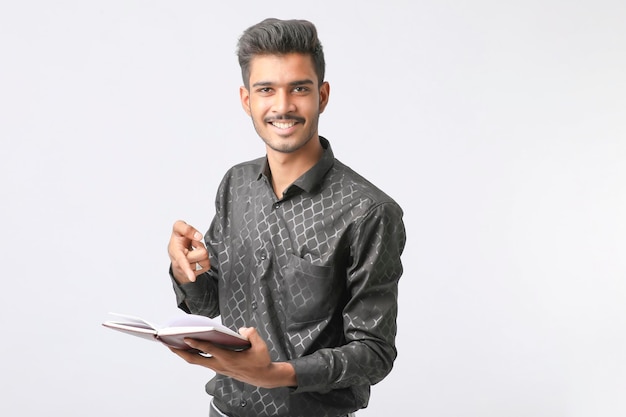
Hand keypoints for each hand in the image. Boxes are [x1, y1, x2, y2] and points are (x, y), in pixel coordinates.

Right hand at [168, 220, 208, 282]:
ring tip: (193, 251)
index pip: (182, 261)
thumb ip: (186, 228)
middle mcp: (179, 263)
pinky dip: (204, 260)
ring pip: (205, 260)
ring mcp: (186, 271)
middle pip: (203, 253)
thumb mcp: (178, 227)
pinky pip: (207, 266)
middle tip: (193, 245)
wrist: (175, 252)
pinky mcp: (194, 274)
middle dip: (201, 246)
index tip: (192, 278)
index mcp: (175, 251)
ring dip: (202, 254)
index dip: (187, 269)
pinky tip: (196, 258)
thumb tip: (198, 236)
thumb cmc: (178, 239)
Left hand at [169, 327, 296, 388]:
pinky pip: (202, 361)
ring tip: (173, 344)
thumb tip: (242, 330)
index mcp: (228, 359)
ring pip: (197, 361)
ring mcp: (218, 367)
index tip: (185, 337)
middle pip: (195, 359)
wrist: (263, 377)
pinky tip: (188, 347)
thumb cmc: (261, 361)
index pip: (209, 350)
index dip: (197, 343)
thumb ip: (251, 334)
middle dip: (180, 352)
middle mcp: (220, 365)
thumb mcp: (261, 346)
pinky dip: (193, 354)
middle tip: (168, 343)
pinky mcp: (219, 367)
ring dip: (184, 353)